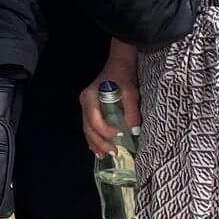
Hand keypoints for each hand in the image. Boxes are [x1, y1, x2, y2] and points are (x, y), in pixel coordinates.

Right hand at [80, 42, 141, 157]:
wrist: (119, 64)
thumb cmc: (123, 76)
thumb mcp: (130, 92)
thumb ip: (131, 112)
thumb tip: (134, 132)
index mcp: (90, 98)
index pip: (95, 120)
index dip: (106, 131)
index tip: (120, 135)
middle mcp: (85, 103)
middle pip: (88, 127)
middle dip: (100, 142)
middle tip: (113, 152)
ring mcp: (86, 106)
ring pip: (87, 129)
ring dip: (95, 143)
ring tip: (104, 155)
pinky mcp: (90, 108)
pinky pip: (89, 126)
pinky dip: (94, 137)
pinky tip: (98, 147)